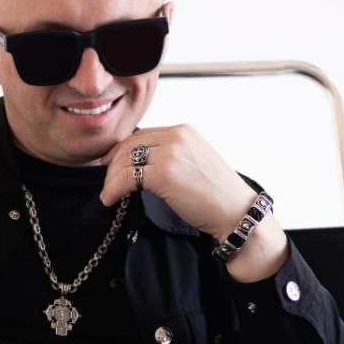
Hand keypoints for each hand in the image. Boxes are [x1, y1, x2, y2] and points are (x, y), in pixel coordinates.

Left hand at [100, 125, 288, 281]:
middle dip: (112, 164)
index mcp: (183, 130)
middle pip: (129, 144)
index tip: (110, 164)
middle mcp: (176, 136)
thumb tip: (142, 163)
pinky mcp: (164, 173)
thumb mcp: (194, 162)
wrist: (236, 212)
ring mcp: (171, 153)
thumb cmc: (216, 195)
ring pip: (125, 160)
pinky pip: (127, 178)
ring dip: (111, 179)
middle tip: (107, 182)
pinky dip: (113, 189)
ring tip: (108, 194)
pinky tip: (110, 199)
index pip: (142, 135)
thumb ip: (171, 155)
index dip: (121, 150)